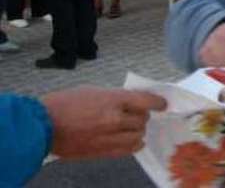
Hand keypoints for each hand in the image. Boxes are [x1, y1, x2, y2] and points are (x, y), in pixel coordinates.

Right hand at [41, 87, 166, 158]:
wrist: (42, 126)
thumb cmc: (65, 103)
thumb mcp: (93, 91)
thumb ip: (115, 97)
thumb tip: (131, 102)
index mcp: (113, 99)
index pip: (146, 101)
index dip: (158, 103)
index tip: (162, 104)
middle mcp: (114, 119)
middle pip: (142, 119)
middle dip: (142, 116)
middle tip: (138, 114)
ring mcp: (108, 137)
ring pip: (137, 136)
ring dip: (138, 131)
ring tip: (132, 128)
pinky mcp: (102, 152)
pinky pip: (127, 150)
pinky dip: (133, 145)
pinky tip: (133, 141)